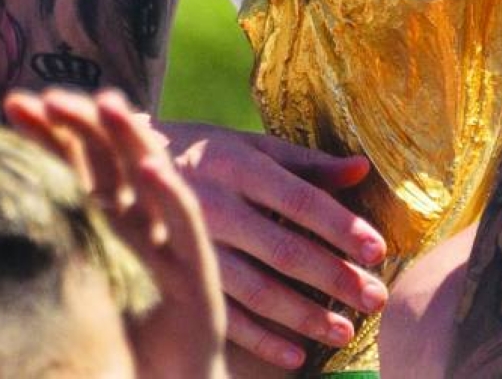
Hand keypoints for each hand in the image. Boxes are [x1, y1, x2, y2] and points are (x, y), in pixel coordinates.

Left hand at [5, 88, 228, 378]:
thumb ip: (18, 294)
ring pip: (150, 175)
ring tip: (106, 103)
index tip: (14, 103)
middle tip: (51, 97)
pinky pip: (185, 224)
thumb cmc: (105, 365)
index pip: (71, 166)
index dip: (47, 132)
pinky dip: (171, 193)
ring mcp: (166, 246)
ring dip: (130, 137)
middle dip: (82, 121)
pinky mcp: (198, 276)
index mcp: (97, 231)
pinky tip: (151, 168)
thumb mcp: (57, 316)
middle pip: (108, 158)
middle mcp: (133, 227)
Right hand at [161, 119, 387, 371]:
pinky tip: (296, 355)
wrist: (124, 170)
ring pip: (257, 291)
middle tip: (376, 297)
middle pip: (284, 250)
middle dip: (334, 278)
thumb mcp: (251, 146)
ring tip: (344, 331)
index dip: (339, 225)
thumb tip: (362, 167)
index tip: (378, 249)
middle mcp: (216, 207)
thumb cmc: (206, 154)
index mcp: (239, 166)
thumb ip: (306, 162)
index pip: (299, 200)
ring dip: (304, 316)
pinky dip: (261, 340)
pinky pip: (225, 317)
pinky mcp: (178, 280)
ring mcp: (194, 248)